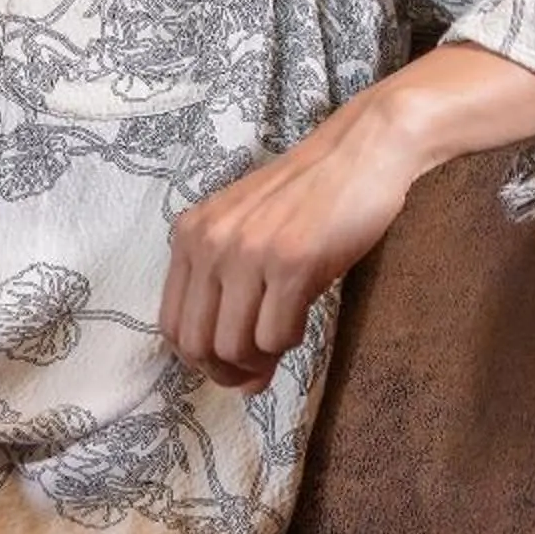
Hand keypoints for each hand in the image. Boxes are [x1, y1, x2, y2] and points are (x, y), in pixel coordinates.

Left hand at [162, 86, 432, 391]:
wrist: (363, 150)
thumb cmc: (311, 196)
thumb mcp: (250, 233)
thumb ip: (231, 295)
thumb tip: (240, 383)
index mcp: (190, 232)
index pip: (171, 325)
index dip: (200, 359)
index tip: (230, 364)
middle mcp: (210, 241)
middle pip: (197, 345)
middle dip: (227, 371)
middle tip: (257, 374)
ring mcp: (250, 252)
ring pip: (235, 347)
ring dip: (261, 361)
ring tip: (283, 340)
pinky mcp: (292, 262)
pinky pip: (276, 336)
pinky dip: (290, 342)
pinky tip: (303, 317)